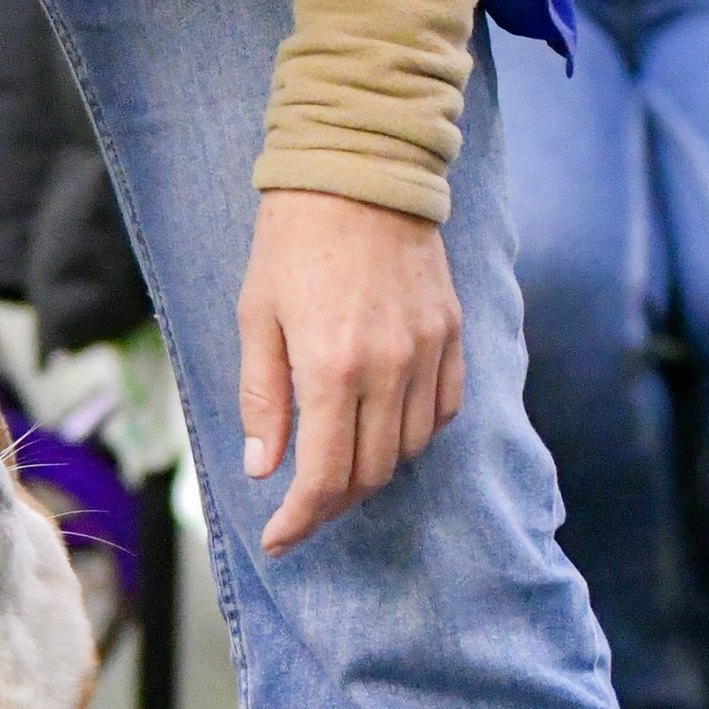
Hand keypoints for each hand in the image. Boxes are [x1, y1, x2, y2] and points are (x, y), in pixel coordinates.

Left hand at [237, 192, 463, 554]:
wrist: (360, 172)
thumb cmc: (293, 240)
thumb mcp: (256, 317)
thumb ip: (263, 397)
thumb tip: (265, 466)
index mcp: (331, 367)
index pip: (325, 476)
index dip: (301, 519)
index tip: (279, 537)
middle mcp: (388, 368)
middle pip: (371, 474)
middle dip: (332, 504)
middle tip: (301, 508)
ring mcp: (428, 353)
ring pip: (409, 449)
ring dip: (372, 471)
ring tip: (338, 467)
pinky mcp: (452, 335)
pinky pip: (442, 411)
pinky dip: (412, 435)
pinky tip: (383, 429)